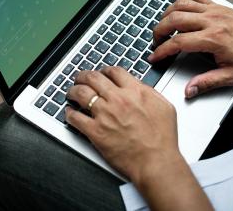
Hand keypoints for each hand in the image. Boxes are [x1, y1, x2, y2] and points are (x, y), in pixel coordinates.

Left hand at [65, 67, 178, 182]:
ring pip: (80, 93)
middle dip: (83, 76)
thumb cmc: (162, 140)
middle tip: (80, 78)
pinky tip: (69, 113)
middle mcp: (118, 99)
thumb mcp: (164, 107)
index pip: (113, 71)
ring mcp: (105, 115)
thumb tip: (139, 86)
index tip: (101, 74)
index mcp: (135, 91)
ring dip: (73, 91)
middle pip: (93, 77)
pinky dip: (69, 113)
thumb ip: (149, 92)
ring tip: (71, 93)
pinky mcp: (95, 132)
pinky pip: (75, 118)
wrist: (156, 161)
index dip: (104, 70)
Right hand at [148, 0, 232, 97]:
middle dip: (158, 31)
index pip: (178, 42)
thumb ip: (208, 83)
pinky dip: (180, 2)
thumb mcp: (232, 75)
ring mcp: (211, 10)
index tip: (154, 57)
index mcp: (213, 39)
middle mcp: (210, 21)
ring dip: (166, 15)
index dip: (162, 51)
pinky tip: (177, 11)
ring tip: (163, 28)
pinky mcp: (214, 5)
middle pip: (174, 19)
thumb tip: (189, 90)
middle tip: (156, 42)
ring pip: (179, 5)